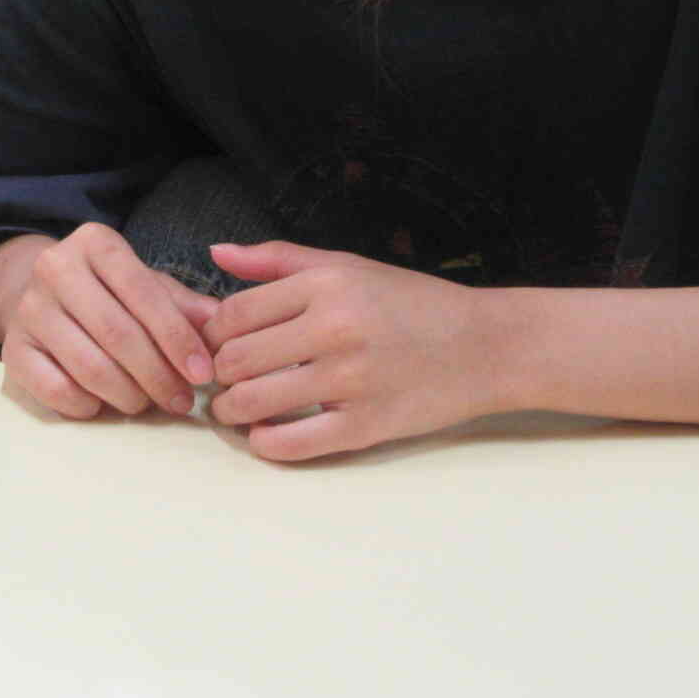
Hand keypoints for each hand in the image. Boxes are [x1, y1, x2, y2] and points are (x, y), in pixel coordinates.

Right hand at [0, 223, 217, 418]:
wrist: (42, 296)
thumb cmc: (109, 294)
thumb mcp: (148, 286)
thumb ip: (186, 306)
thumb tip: (223, 329)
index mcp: (95, 243)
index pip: (143, 292)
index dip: (177, 338)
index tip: (203, 374)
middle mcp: (55, 268)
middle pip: (116, 333)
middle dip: (157, 375)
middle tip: (181, 401)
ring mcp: (28, 309)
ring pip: (88, 366)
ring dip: (128, 395)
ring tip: (147, 403)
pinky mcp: (12, 349)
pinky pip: (55, 389)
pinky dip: (88, 405)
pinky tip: (104, 404)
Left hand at [203, 242, 506, 459]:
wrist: (487, 346)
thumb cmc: (412, 303)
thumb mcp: (347, 266)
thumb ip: (278, 260)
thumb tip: (217, 253)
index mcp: (326, 286)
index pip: (232, 314)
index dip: (211, 334)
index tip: (217, 346)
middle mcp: (335, 329)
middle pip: (234, 359)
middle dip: (217, 374)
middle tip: (223, 380)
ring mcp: (350, 381)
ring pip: (252, 403)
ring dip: (231, 411)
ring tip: (237, 408)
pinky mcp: (366, 426)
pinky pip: (289, 444)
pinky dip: (264, 442)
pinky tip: (267, 433)